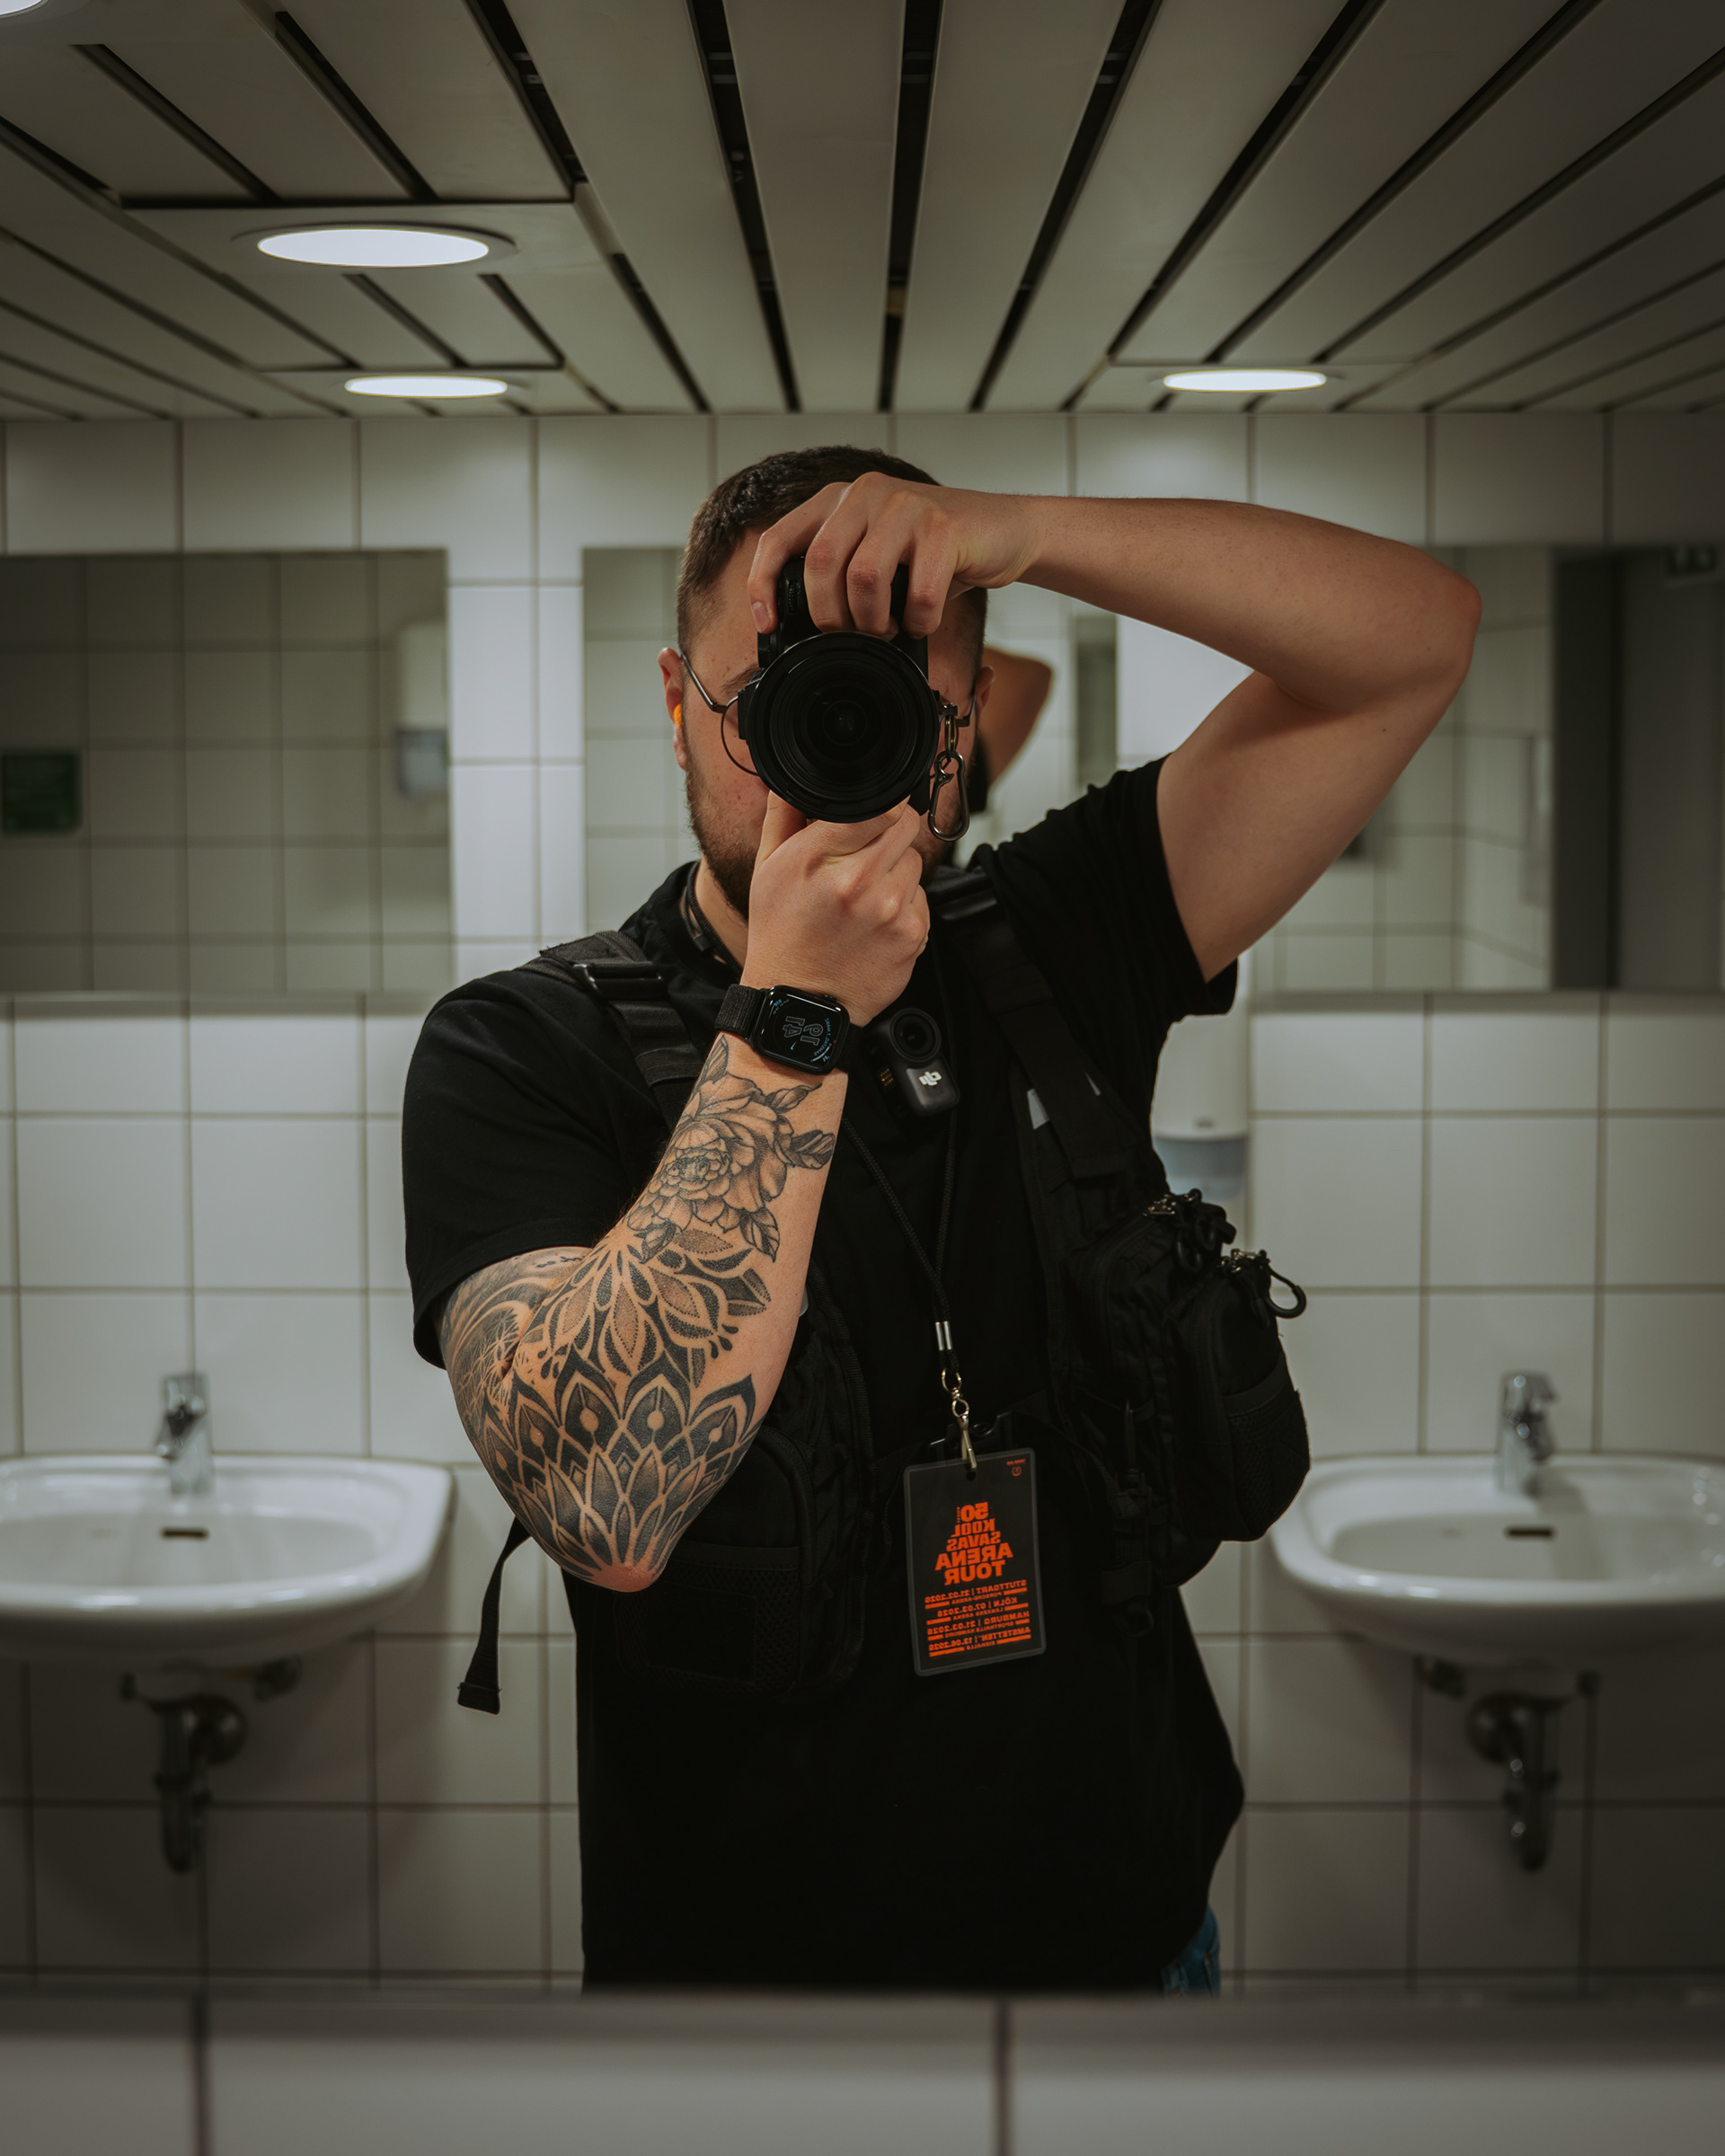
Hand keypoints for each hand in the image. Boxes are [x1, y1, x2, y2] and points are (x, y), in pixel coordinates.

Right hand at [742, 794, 927, 1025]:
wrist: (799, 1002)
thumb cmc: (781, 933)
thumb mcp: (768, 867)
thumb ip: (786, 813)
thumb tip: (797, 775)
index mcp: (815, 859)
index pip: (875, 805)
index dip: (878, 805)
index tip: (872, 814)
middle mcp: (855, 882)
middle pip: (903, 825)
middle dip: (887, 834)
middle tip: (862, 859)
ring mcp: (889, 910)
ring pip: (914, 860)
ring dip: (896, 870)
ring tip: (864, 896)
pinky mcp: (912, 935)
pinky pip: (922, 896)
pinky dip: (905, 904)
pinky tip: (876, 921)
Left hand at [747, 472, 1044, 642]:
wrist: (1006, 530)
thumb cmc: (937, 554)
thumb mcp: (879, 555)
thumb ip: (840, 576)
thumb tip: (802, 632)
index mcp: (839, 500)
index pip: (779, 538)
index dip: (762, 584)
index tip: (767, 624)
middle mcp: (866, 493)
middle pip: (820, 564)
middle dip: (830, 616)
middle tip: (852, 635)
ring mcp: (905, 505)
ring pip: (864, 578)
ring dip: (874, 621)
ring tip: (889, 629)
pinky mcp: (943, 525)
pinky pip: (918, 593)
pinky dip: (919, 621)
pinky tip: (924, 621)